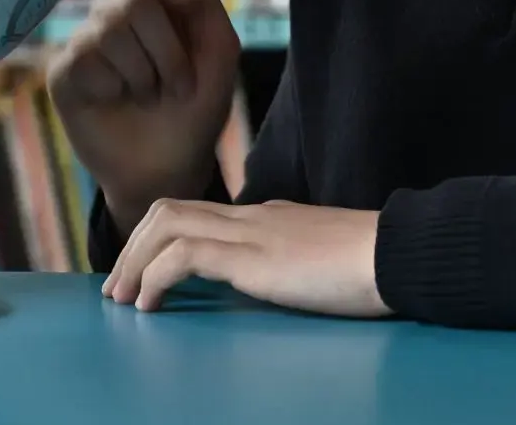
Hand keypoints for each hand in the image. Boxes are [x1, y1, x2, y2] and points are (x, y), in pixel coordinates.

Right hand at [45, 0, 239, 232]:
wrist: (171, 167)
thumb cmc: (196, 108)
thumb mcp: (219, 52)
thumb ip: (202, 1)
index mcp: (156, 1)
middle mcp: (115, 14)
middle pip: (133, 2)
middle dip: (167, 52)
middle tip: (178, 86)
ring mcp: (85, 41)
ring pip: (109, 31)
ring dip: (143, 75)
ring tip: (147, 97)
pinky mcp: (63, 72)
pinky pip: (84, 60)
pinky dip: (112, 88)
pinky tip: (114, 102)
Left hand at [105, 198, 388, 318]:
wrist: (399, 255)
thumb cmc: (373, 265)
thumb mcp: (321, 259)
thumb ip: (292, 261)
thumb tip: (276, 280)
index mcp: (265, 217)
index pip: (195, 211)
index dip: (157, 238)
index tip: (139, 271)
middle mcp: (250, 217)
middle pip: (168, 211)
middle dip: (133, 247)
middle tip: (117, 288)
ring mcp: (249, 233)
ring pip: (166, 225)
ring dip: (135, 261)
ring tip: (123, 299)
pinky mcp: (252, 258)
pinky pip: (185, 255)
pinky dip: (156, 277)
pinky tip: (150, 305)